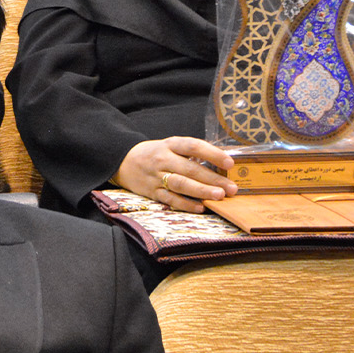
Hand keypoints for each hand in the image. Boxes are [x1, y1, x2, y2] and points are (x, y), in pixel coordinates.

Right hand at [115, 136, 236, 212]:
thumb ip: (191, 153)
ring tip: (219, 196)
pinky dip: (185, 204)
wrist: (122, 161)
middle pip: (190, 169)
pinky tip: (200, 207)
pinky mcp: (151, 192)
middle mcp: (163, 160)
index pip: (193, 147)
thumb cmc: (155, 154)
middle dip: (212, 179)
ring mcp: (156, 177)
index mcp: (170, 145)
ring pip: (180, 184)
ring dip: (201, 191)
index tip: (229, 163)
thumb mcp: (170, 146)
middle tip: (231, 188)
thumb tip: (222, 165)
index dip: (212, 154)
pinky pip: (170, 199)